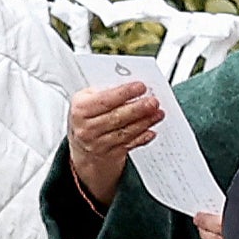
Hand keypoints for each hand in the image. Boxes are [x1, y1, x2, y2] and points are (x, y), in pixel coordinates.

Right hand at [67, 75, 163, 206]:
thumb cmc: (88, 118)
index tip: (140, 87)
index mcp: (80, 110)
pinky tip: (151, 131)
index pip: (104, 100)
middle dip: (138, 108)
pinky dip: (142, 138)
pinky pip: (129, 145)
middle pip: (116, 117)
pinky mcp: (109, 154)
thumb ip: (104, 92)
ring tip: (158, 113)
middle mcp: (86, 128)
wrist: (82, 145)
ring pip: (125, 132)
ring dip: (145, 122)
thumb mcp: (88, 100)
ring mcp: (97, 143)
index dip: (124, 93)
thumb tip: (129, 84)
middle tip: (153, 101)